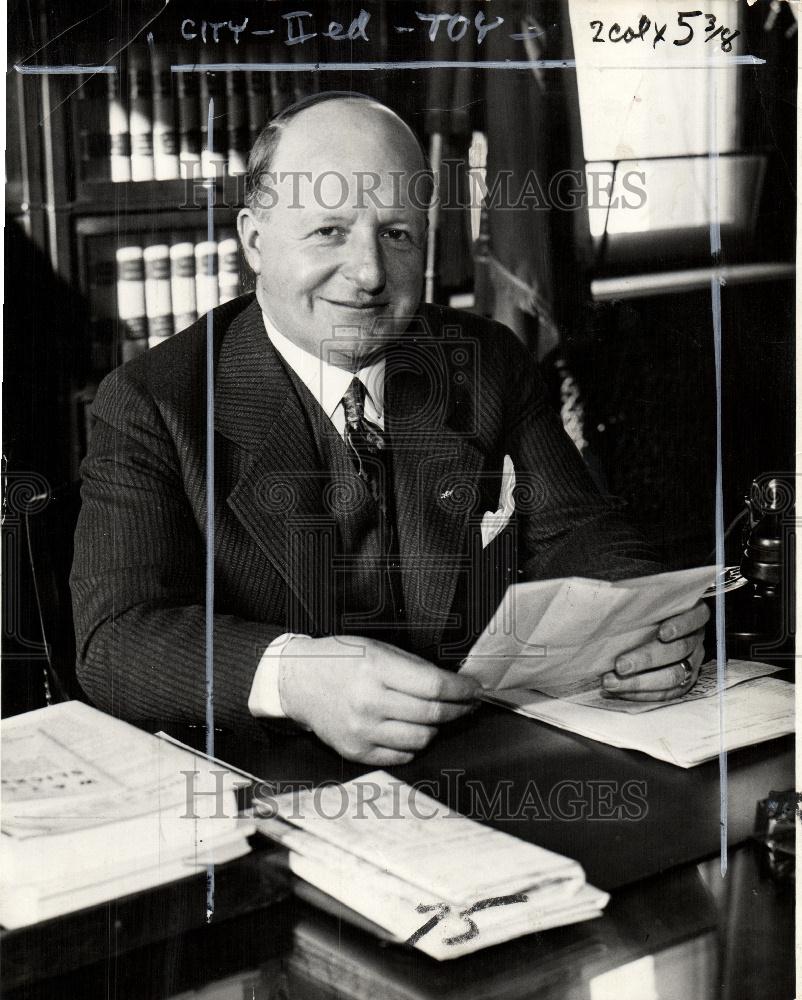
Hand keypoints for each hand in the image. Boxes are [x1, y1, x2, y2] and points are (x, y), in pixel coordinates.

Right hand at [278, 635, 480, 764]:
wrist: (298, 680)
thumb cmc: (339, 659)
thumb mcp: (376, 648)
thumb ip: (413, 666)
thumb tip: (453, 683)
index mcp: (375, 669)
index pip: (434, 685)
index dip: (461, 689)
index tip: (474, 689)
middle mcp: (368, 702)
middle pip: (432, 714)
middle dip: (458, 709)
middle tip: (468, 703)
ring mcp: (361, 730)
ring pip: (421, 738)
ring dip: (436, 727)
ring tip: (436, 715)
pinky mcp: (356, 750)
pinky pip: (400, 754)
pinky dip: (413, 742)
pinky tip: (411, 728)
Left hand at [600, 600, 709, 700]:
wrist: (657, 628)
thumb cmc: (650, 610)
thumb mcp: (650, 601)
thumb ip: (641, 603)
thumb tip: (612, 603)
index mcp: (693, 613)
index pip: (693, 619)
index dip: (680, 626)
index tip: (662, 633)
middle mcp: (696, 638)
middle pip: (678, 651)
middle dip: (646, 659)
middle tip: (620, 665)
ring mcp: (694, 661)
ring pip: (673, 675)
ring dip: (640, 682)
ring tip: (612, 682)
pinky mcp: (686, 680)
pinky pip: (668, 693)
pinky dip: (643, 694)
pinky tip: (621, 691)